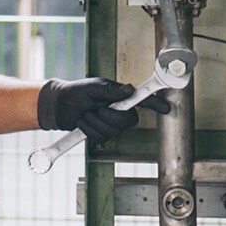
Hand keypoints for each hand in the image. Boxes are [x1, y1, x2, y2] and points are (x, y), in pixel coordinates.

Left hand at [37, 77, 169, 143]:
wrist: (60, 106)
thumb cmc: (77, 92)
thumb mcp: (93, 87)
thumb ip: (111, 90)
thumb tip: (130, 90)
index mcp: (120, 96)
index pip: (141, 100)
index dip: (155, 104)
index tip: (165, 108)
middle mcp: (119, 110)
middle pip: (129, 121)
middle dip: (111, 117)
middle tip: (97, 109)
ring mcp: (110, 123)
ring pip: (113, 131)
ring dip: (96, 123)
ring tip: (86, 114)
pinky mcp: (101, 133)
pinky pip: (101, 137)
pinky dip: (89, 130)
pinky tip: (83, 122)